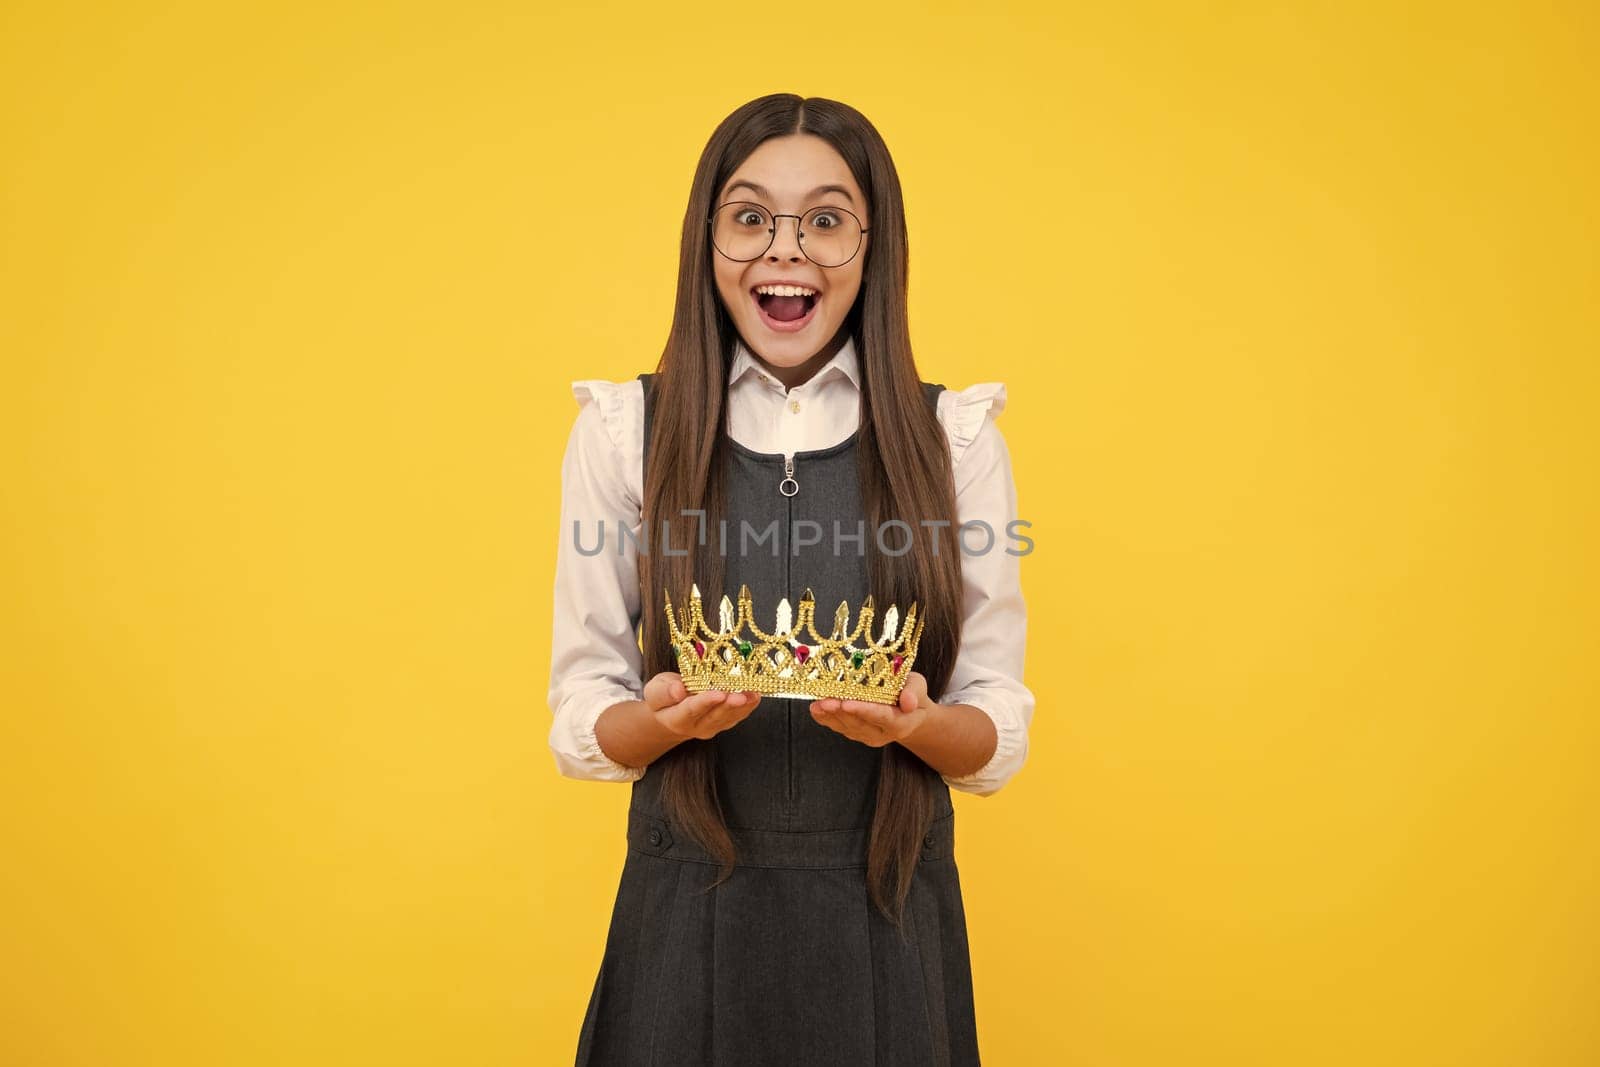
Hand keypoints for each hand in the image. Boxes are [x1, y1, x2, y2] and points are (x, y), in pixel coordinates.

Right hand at [644, 672, 762, 739]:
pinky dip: (748, 706)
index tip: (718, 693)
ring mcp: (712, 727)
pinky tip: (755, 695)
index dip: (706, 701)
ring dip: (743, 706)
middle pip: (715, 716)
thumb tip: (678, 690)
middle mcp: (696, 727)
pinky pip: (737, 716)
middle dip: (729, 705)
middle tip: (741, 695)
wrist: (670, 713)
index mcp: (676, 718)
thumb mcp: (655, 690)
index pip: (691, 710)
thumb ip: (664, 692)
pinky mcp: (723, 724)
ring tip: (753, 693)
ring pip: (729, 717)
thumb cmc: (663, 697)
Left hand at [809, 670, 933, 747]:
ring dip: (830, 715)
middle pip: (859, 723)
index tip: (847, 703)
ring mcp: (868, 736)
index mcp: (901, 722)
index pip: (881, 716)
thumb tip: (908, 702)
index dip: (863, 710)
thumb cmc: (911, 693)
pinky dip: (826, 719)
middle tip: (825, 701)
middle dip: (840, 712)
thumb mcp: (919, 686)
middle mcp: (883, 734)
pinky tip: (816, 709)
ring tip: (817, 704)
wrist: (908, 712)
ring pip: (847, 727)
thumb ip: (914, 692)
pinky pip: (840, 728)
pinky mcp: (857, 734)